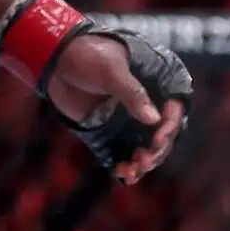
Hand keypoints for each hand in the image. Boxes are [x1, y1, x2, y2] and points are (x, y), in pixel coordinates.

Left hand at [45, 32, 188, 184]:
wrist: (56, 61)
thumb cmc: (87, 55)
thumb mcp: (110, 70)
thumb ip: (132, 93)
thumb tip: (154, 119)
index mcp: (154, 83)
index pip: (173, 109)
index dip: (170, 125)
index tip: (160, 136)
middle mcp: (145, 105)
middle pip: (162, 135)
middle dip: (157, 149)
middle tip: (145, 158)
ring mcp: (128, 121)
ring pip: (146, 148)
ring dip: (144, 162)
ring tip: (134, 168)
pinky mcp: (110, 134)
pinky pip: (124, 155)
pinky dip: (126, 167)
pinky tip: (123, 175)